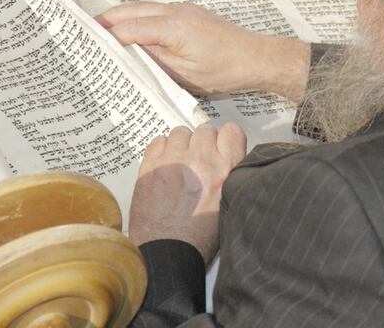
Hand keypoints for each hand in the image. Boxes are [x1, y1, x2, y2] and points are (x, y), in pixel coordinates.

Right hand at [97, 2, 309, 100]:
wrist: (257, 58)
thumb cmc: (226, 70)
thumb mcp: (184, 75)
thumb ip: (153, 62)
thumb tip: (127, 55)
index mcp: (172, 26)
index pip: (128, 29)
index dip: (105, 37)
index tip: (86, 44)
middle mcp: (175, 11)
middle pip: (129, 10)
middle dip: (104, 20)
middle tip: (83, 33)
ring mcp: (182, 9)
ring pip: (141, 8)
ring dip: (119, 18)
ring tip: (99, 33)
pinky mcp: (188, 13)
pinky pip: (154, 12)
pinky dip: (136, 19)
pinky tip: (129, 33)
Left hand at [128, 122, 246, 263]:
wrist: (166, 253)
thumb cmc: (199, 238)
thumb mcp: (229, 205)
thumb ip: (230, 176)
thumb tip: (226, 161)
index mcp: (226, 171)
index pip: (233, 131)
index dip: (226, 140)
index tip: (221, 150)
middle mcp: (202, 159)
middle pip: (206, 130)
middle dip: (203, 144)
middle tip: (198, 162)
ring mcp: (174, 160)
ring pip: (181, 133)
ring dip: (182, 146)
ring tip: (179, 166)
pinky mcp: (150, 165)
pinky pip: (159, 140)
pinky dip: (162, 150)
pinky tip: (164, 167)